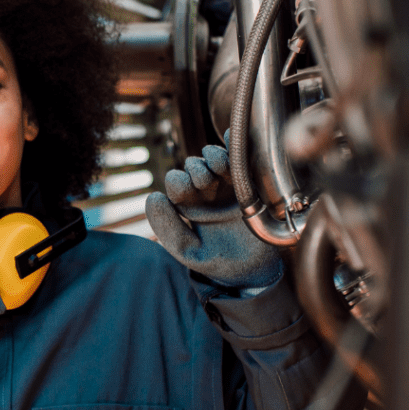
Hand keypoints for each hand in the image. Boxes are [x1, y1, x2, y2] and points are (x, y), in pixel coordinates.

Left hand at [145, 143, 282, 289]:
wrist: (256, 271)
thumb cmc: (219, 263)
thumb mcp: (188, 252)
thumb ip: (168, 229)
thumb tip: (153, 196)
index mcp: (189, 205)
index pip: (175, 181)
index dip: (179, 181)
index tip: (189, 191)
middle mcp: (207, 192)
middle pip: (194, 165)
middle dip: (197, 169)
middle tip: (207, 182)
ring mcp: (230, 184)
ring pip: (216, 156)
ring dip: (214, 156)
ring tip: (221, 168)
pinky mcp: (253, 181)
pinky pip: (243, 155)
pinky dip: (236, 142)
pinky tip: (233, 138)